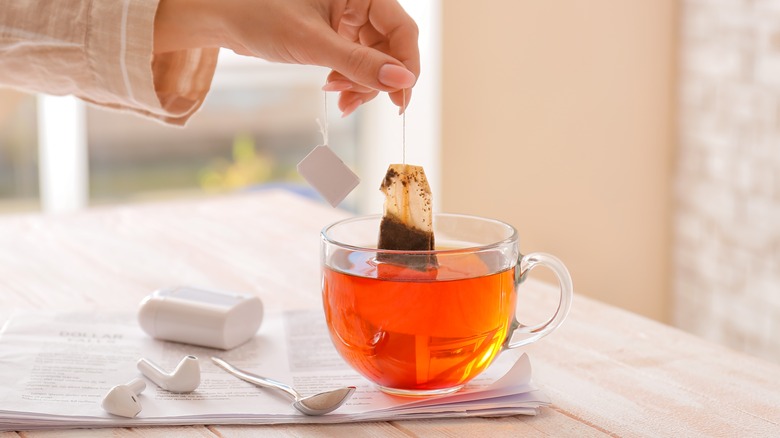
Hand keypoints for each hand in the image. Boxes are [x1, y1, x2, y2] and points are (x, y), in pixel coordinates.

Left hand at [155, 0, 419, 116]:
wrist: (223, 18)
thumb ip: (359, 63)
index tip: (400, 98)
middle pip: (391, 49)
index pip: (402, 30)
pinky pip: (356, 63)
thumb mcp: (313, 43)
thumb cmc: (260, 15)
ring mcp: (348, 21)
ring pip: (375, 60)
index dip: (406, 66)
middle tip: (357, 103)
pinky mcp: (336, 37)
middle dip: (378, 80)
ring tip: (340, 101)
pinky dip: (349, 82)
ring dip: (362, 86)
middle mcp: (360, 4)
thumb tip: (401, 82)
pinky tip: (333, 91)